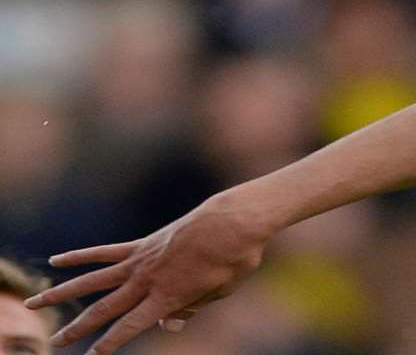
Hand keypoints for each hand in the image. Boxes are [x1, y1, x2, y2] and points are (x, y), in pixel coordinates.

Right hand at [25, 194, 276, 354]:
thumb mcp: (221, 292)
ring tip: (34, 303)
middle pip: (104, 309)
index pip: (130, 326)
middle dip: (79, 329)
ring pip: (92, 281)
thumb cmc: (235, 258)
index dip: (111, 343)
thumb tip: (170, 324)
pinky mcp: (143, 243)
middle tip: (55, 343)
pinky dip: (80, 256)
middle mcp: (147, 281)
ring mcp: (141, 260)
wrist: (236, 219)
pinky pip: (105, 252)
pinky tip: (57, 261)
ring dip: (62, 294)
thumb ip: (192, 308)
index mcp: (166, 297)